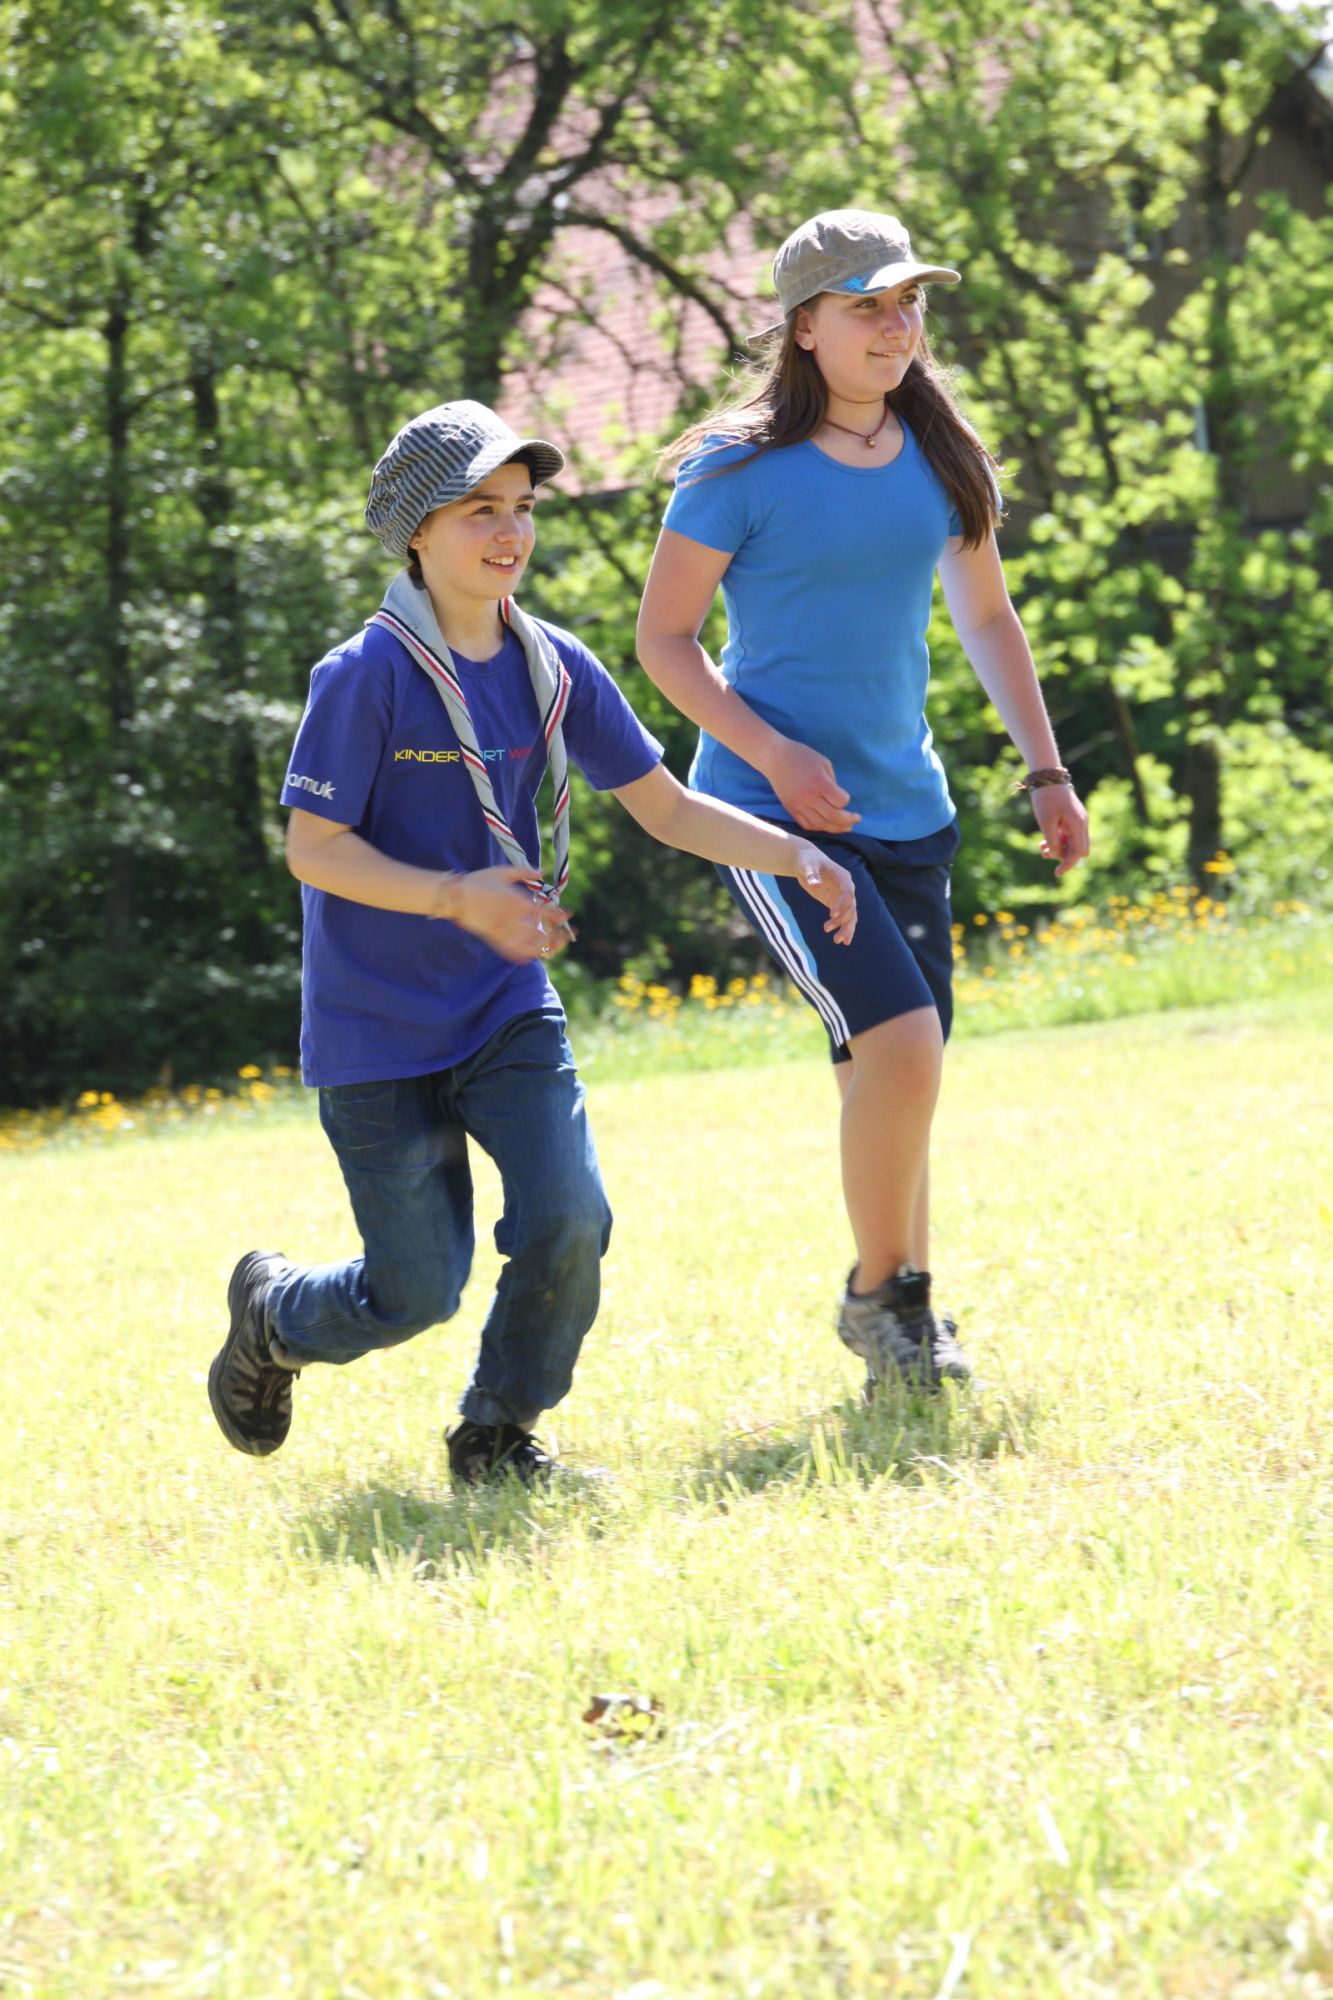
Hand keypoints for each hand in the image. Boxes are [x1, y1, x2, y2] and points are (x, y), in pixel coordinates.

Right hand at [450, 866, 573, 962]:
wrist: (455, 896)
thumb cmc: (479, 881)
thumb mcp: (502, 872)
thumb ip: (524, 872)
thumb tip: (542, 871)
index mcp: (515, 901)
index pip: (543, 911)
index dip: (558, 914)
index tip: (568, 914)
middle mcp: (511, 919)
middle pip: (540, 933)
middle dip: (556, 935)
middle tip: (565, 934)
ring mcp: (501, 931)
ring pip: (527, 946)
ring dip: (543, 947)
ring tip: (553, 945)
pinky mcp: (493, 938)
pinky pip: (511, 951)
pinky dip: (523, 955)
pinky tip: (532, 955)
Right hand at [762, 738, 860, 832]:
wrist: (775, 758)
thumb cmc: (801, 756)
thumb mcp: (823, 762)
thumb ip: (833, 781)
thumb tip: (838, 798)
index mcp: (819, 783)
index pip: (840, 801)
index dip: (845, 799)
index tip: (844, 796)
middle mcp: (809, 797)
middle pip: (833, 816)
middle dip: (848, 820)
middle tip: (856, 819)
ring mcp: (799, 806)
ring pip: (821, 825)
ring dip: (836, 828)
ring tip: (846, 827)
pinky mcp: (791, 809)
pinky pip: (807, 825)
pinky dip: (819, 827)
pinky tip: (827, 824)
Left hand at [792, 842, 857, 944]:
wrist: (806, 861)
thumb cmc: (807, 861)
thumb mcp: (807, 865)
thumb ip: (812, 874)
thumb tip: (815, 885)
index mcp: (843, 877)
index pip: (847, 892)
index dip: (842, 903)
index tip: (832, 914)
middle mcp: (847, 887)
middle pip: (851, 906)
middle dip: (844, 921)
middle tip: (832, 933)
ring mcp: (842, 897)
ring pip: (850, 915)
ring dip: (846, 928)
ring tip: (837, 941)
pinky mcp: (836, 903)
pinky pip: (843, 917)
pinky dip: (843, 928)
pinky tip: (840, 940)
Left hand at [1032, 786, 1089, 877]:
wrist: (1047, 776)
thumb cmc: (1046, 798)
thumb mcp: (1046, 822)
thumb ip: (1053, 840)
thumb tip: (1057, 855)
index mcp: (1078, 824)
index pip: (1078, 852)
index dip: (1068, 864)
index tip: (1056, 873)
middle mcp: (1082, 823)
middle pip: (1078, 850)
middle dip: (1063, 856)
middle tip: (1045, 853)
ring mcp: (1077, 821)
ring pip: (1072, 844)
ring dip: (1058, 849)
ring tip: (1041, 848)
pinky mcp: (1071, 818)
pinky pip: (1067, 836)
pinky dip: (1058, 841)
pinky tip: (1043, 842)